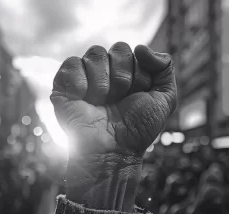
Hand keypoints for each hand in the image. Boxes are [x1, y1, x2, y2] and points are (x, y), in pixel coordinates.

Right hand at [51, 42, 175, 210]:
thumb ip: (165, 68)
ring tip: (101, 103)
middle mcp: (106, 72)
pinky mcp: (63, 84)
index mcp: (127, 72)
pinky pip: (72, 63)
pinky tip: (84, 99)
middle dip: (123, 78)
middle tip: (118, 101)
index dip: (139, 76)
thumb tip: (141, 47)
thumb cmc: (138, 129)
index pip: (134, 52)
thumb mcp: (165, 99)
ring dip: (103, 83)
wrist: (113, 151)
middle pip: (118, 49)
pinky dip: (80, 81)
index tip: (135, 97)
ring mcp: (84, 77)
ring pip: (96, 53)